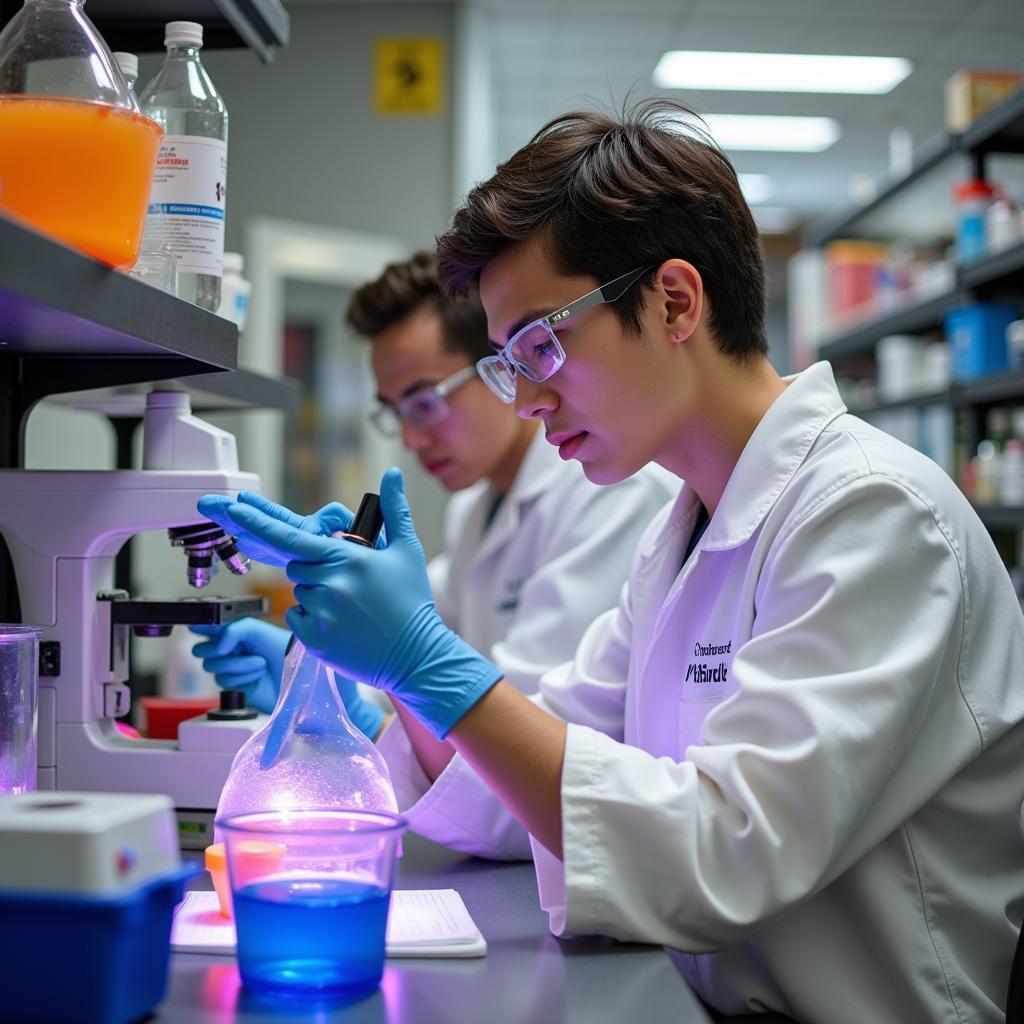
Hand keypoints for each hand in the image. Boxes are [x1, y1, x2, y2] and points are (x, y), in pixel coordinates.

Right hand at [190, 618, 288, 713]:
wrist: (295, 673)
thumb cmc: (280, 648)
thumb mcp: (256, 629)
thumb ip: (232, 630)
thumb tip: (218, 648)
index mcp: (232, 632)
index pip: (205, 627)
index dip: (198, 627)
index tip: (198, 627)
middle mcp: (227, 649)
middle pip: (199, 649)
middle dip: (217, 649)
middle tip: (237, 648)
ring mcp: (229, 668)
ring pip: (210, 665)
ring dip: (237, 664)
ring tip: (259, 663)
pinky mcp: (233, 686)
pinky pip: (223, 681)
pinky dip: (242, 677)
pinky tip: (257, 676)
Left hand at [214, 468, 501, 738]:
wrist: (418, 655)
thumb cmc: (411, 602)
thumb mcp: (407, 551)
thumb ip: (395, 509)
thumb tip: (392, 473)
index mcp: (348, 558)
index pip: (292, 537)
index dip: (258, 523)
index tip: (234, 509)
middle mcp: (331, 583)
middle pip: (298, 567)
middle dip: (316, 570)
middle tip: (349, 585)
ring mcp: (321, 613)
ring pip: (300, 593)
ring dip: (317, 596)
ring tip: (352, 608)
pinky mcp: (315, 640)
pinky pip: (297, 619)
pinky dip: (312, 620)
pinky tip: (342, 625)